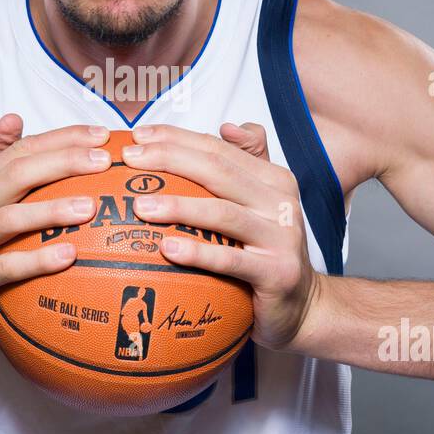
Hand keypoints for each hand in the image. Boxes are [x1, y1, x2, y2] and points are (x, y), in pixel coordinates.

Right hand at [0, 115, 110, 349]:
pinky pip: (5, 268)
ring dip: (53, 210)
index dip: (62, 139)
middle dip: (63, 163)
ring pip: (10, 218)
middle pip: (16, 175)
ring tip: (91, 208)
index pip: (21, 151)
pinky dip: (38, 260)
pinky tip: (70, 255)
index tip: (104, 137)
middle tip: (104, 164)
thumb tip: (14, 117)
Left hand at [120, 122, 324, 351]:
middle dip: (170, 160)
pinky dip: (198, 252)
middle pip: (219, 172)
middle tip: (129, 161)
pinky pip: (230, 260)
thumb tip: (225, 127)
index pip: (219, 149)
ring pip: (223, 213)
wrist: (304, 307)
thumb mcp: (263, 204)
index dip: (177, 138)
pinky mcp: (277, 273)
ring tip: (140, 205)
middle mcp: (280, 202)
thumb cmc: (269, 252)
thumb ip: (247, 162)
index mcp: (274, 178)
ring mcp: (282, 237)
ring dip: (179, 206)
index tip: (137, 137)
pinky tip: (166, 249)